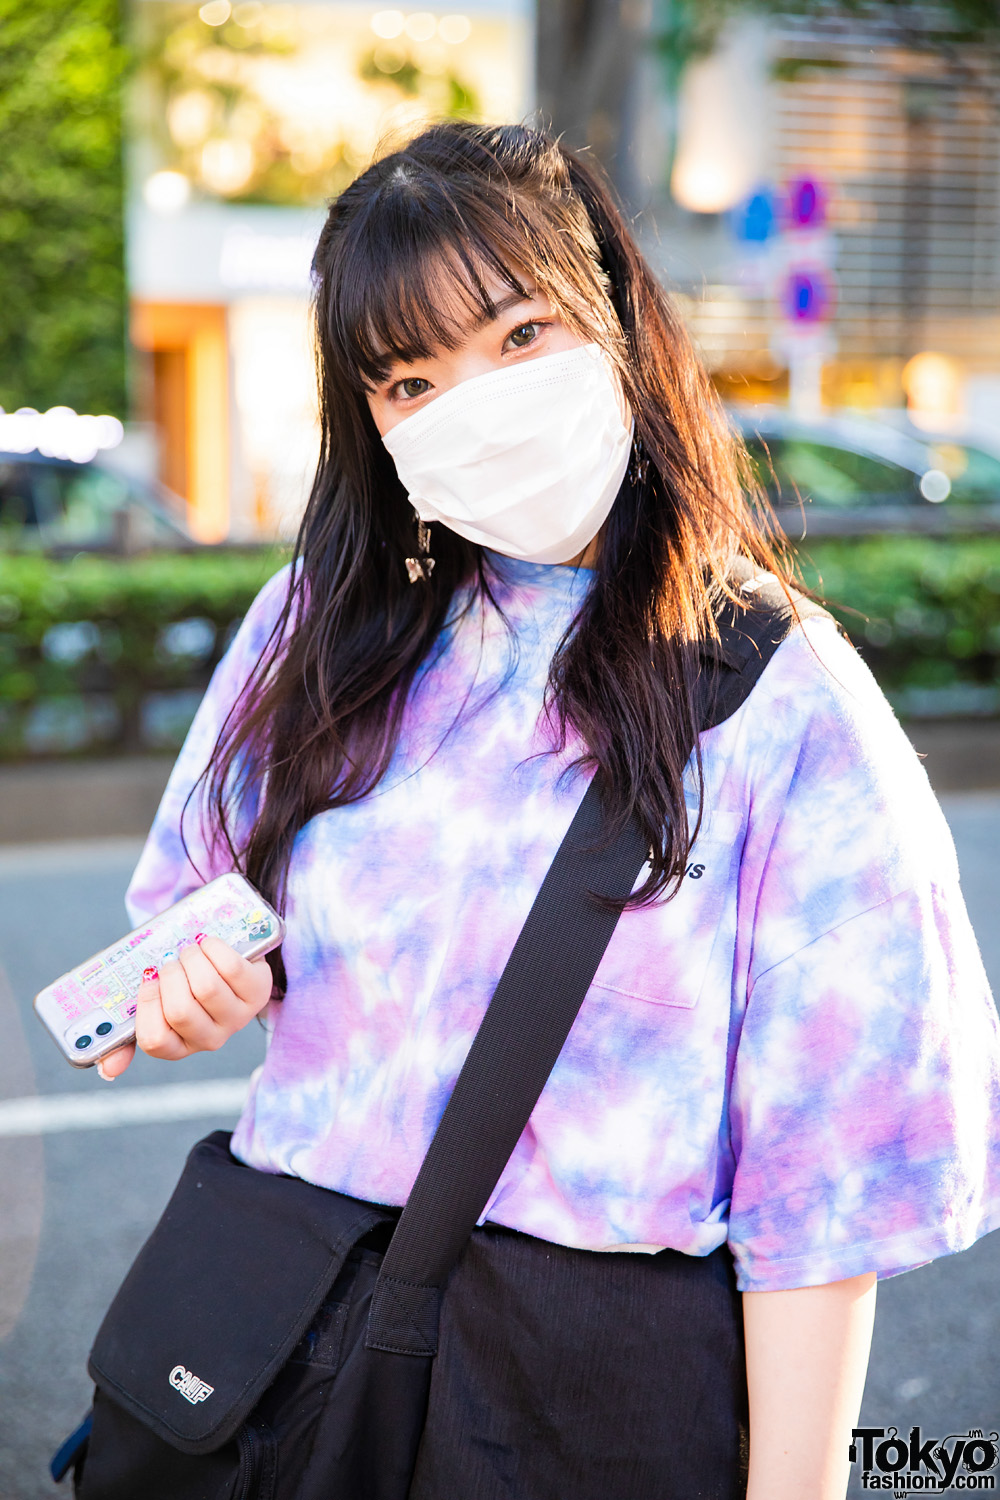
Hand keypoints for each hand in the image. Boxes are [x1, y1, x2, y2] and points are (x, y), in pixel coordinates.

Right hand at [97, 935, 273, 1078]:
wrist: (235, 965)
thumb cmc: (188, 985)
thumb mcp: (159, 1006)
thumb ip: (128, 1033)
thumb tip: (108, 1071)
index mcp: (179, 1044)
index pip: (155, 1041)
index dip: (148, 1004)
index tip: (148, 979)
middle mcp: (210, 1039)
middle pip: (181, 1010)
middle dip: (170, 975)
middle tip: (171, 961)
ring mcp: (236, 1018)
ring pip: (206, 988)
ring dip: (192, 959)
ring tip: (190, 951)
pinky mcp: (257, 993)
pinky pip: (232, 968)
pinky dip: (214, 948)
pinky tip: (209, 944)